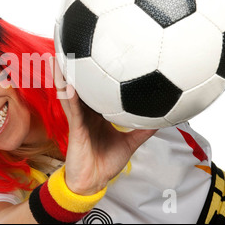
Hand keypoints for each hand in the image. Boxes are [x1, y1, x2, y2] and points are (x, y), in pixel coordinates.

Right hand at [51, 57, 155, 194]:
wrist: (92, 182)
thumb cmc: (105, 162)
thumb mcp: (130, 143)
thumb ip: (142, 129)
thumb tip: (161, 118)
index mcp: (95, 113)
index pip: (95, 89)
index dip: (94, 72)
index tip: (100, 54)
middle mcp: (85, 112)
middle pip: (79, 85)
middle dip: (75, 65)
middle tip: (75, 42)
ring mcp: (78, 118)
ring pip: (70, 92)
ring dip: (65, 75)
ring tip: (63, 54)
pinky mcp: (74, 128)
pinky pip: (72, 110)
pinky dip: (70, 97)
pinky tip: (70, 84)